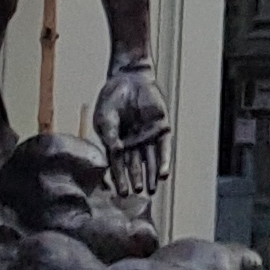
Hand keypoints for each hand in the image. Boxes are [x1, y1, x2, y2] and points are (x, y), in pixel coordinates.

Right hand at [94, 67, 168, 205]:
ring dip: (151, 175)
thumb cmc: (112, 98)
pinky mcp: (161, 128)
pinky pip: (163, 148)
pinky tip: (163, 174)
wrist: (128, 76)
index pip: (119, 166)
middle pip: (136, 166)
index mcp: (118, 144)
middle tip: (138, 194)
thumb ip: (109, 134)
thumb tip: (116, 152)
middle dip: (137, 180)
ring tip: (151, 190)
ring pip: (151, 161)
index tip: (121, 193)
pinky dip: (164, 161)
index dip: (121, 179)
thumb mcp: (105, 116)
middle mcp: (133, 144)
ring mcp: (148, 137)